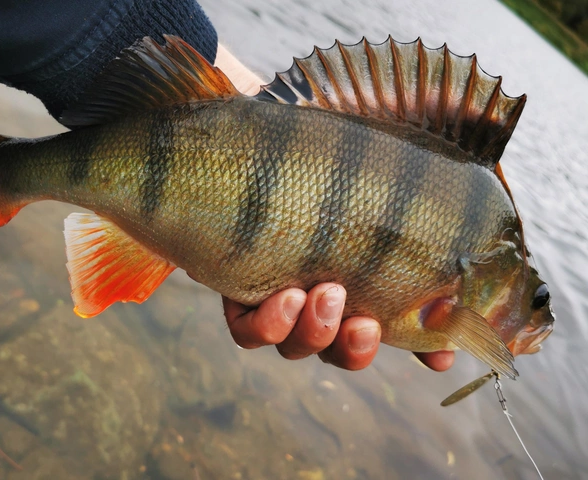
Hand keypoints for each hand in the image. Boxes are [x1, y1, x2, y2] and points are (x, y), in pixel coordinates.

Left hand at [213, 46, 453, 371]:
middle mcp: (324, 286)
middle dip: (356, 347)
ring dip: (316, 333)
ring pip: (298, 345)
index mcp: (365, 270)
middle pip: (342, 347)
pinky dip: (268, 326)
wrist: (267, 118)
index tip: (441, 356)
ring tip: (326, 292)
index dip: (423, 348)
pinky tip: (287, 296)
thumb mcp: (402, 164)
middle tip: (368, 323)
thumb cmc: (342, 145)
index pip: (398, 323)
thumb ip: (442, 199)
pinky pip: (247, 332)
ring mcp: (280, 288)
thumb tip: (485, 233)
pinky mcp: (237, 285)